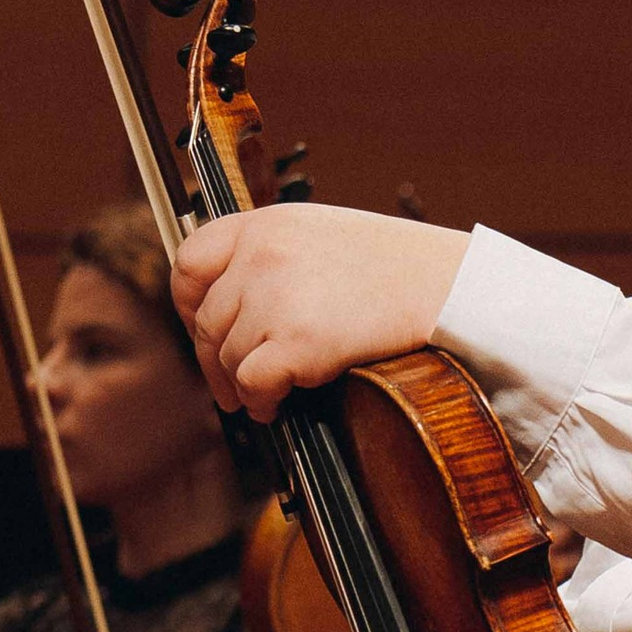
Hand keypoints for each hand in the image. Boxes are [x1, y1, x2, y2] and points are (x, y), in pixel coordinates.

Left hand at [172, 206, 472, 419]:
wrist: (446, 285)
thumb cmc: (396, 267)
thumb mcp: (321, 235)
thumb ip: (272, 256)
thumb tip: (232, 303)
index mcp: (265, 224)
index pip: (189, 261)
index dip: (185, 303)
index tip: (198, 327)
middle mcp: (261, 256)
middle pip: (207, 320)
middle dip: (212, 360)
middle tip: (226, 384)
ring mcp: (274, 298)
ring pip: (228, 357)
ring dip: (240, 385)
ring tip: (261, 397)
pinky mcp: (294, 342)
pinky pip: (253, 385)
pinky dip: (260, 403)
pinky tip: (275, 406)